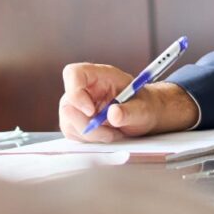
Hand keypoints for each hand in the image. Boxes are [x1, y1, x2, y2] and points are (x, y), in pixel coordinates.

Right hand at [58, 63, 201, 141]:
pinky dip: (91, 140)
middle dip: (88, 124)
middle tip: (110, 132)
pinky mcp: (76, 121)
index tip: (91, 111)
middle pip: (68, 105)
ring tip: (114, 133)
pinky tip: (107, 135)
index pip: (73, 74)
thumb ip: (129, 111)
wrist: (145, 115)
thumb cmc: (143, 105)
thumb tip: (114, 114)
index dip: (76, 92)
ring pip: (69, 123)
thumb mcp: (143, 108)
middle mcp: (84, 88)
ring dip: (92, 135)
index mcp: (99, 75)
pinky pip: (74, 133)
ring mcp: (77, 105)